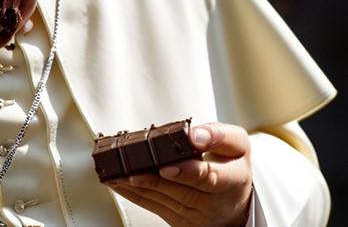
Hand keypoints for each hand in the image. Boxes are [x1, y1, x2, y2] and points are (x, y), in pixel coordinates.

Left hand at [105, 122, 252, 226]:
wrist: (234, 201)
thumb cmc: (231, 166)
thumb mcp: (237, 144)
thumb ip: (219, 135)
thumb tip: (194, 134)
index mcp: (231, 179)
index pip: (209, 178)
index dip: (186, 173)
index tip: (167, 167)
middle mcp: (213, 202)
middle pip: (181, 192)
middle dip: (153, 181)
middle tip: (131, 170)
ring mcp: (195, 216)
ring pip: (163, 201)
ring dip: (136, 187)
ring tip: (115, 173)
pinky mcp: (179, 221)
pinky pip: (153, 207)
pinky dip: (132, 194)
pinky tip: (117, 181)